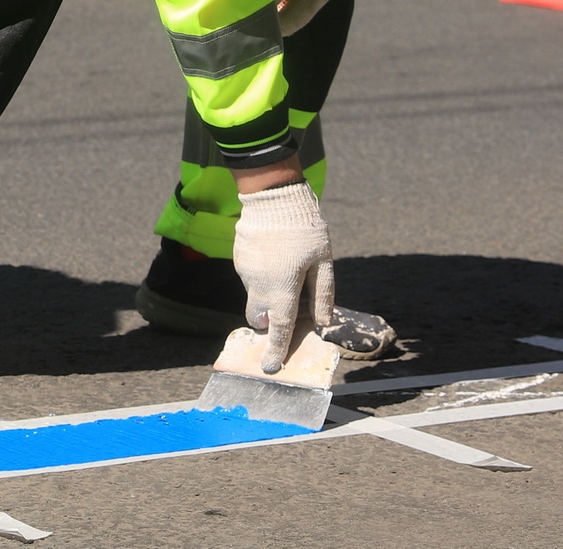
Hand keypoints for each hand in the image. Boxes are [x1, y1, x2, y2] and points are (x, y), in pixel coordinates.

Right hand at [233, 180, 333, 371]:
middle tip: (287, 308)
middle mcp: (258, 284)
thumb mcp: (323, 261)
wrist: (272, 194)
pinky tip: (277, 253)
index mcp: (282, 289)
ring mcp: (244, 271)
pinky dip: (263, 274)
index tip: (270, 368)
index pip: (278, 328)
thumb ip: (322, 295)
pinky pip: (251, 275)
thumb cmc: (304, 228)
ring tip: (289, 266)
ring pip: (255, 294)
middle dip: (269, 321)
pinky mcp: (238, 257)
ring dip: (269, 292)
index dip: (276, 350)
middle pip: (258, 317)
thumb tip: (323, 323)